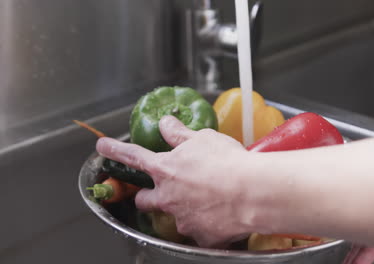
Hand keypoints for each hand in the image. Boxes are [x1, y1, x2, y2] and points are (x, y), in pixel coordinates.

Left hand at [96, 115, 258, 246]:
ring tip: (211, 200)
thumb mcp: (203, 139)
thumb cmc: (228, 161)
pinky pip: (201, 231)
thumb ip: (179, 135)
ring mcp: (183, 220)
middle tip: (163, 191)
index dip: (115, 150)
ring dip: (186, 208)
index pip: (134, 156)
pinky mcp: (201, 237)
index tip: (102, 146)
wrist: (253, 193)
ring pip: (176, 216)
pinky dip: (208, 223)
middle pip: (145, 200)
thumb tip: (165, 124)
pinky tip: (224, 214)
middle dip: (148, 196)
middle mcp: (168, 197)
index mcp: (166, 169)